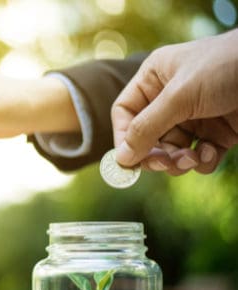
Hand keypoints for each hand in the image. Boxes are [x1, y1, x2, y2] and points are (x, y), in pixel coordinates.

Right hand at [111, 29, 237, 174]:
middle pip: (147, 137)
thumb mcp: (179, 96)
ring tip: (191, 159)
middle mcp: (171, 98)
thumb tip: (122, 157)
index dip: (125, 137)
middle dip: (155, 154)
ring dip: (178, 161)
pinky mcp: (218, 132)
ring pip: (172, 151)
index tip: (129, 160)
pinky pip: (198, 155)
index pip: (126, 113)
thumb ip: (147, 127)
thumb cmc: (225, 67)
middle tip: (163, 164)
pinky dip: (202, 161)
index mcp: (155, 79)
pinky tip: (211, 153)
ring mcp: (195, 116)